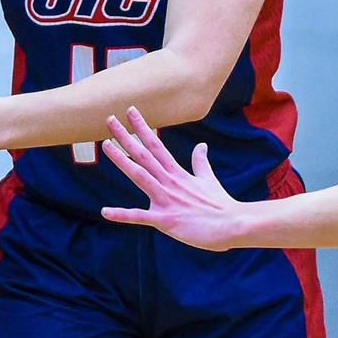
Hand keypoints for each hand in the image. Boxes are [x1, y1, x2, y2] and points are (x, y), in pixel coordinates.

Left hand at [99, 108, 247, 250]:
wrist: (232, 225)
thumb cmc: (220, 205)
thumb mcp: (209, 179)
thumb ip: (201, 162)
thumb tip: (201, 145)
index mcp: (178, 173)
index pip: (157, 145)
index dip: (142, 128)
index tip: (130, 112)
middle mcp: (169, 182)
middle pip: (144, 155)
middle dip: (126, 136)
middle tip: (110, 119)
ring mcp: (166, 200)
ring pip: (139, 176)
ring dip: (122, 160)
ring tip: (106, 145)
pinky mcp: (165, 220)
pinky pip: (139, 217)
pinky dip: (121, 215)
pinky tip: (104, 212)